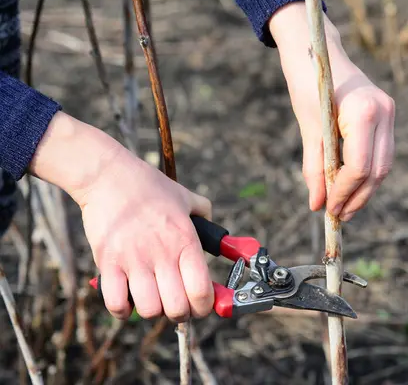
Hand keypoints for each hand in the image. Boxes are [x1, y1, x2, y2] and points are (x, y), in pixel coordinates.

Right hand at [29, 112, 213, 321]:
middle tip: (176, 305)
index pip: (202, 291)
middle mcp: (162, 254)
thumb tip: (219, 231)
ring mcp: (133, 260)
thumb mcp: (186, 197)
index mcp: (185, 241)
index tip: (200, 305)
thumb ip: (205, 214)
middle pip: (177, 309)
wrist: (109, 176)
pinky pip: (116, 303)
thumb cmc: (149, 187)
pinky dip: (122, 309)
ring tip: (151, 298)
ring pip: (149, 310)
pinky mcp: (107, 263)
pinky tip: (127, 299)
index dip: (204, 307)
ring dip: (152, 310)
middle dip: (180, 314)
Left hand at [270, 3, 395, 221]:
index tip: (328, 210)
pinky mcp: (386, 116)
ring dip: (364, 190)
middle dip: (357, 198)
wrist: (318, 51)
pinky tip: (349, 185)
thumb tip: (317, 205)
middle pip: (377, 171)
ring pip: (383, 166)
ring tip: (342, 206)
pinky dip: (366, 173)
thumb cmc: (309, 83)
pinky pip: (381, 154)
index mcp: (364, 111)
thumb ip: (314, 168)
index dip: (344, 193)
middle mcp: (384, 112)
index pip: (359, 167)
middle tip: (338, 216)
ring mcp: (389, 113)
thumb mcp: (309, 127)